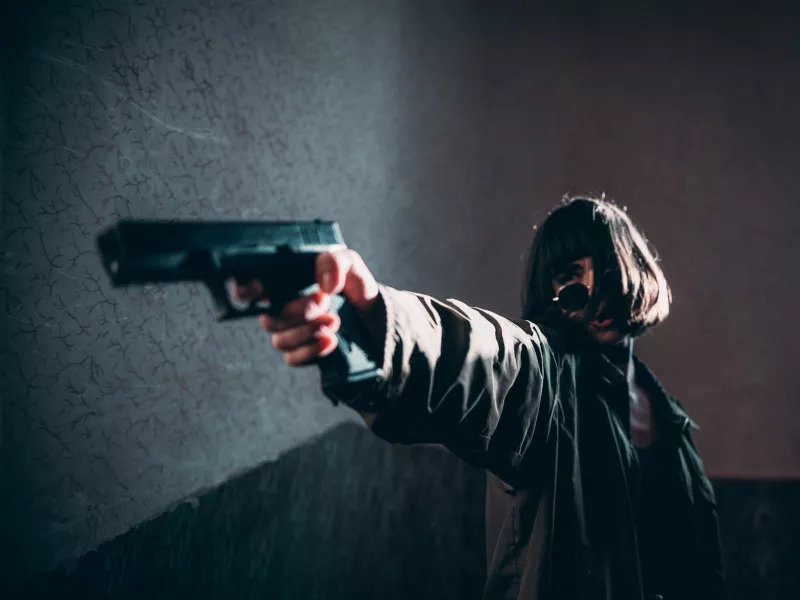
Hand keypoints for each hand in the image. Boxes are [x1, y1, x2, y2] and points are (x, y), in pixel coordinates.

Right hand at [233, 249, 379, 365]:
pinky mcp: (302, 353)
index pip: (245, 290)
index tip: (260, 287)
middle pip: (269, 319)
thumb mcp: (348, 262)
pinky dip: (312, 351)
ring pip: (280, 341)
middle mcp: (280, 310)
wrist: (370, 311)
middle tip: (323, 300)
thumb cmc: (350, 281)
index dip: (243, 290)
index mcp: (280, 284)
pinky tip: (331, 340)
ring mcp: (289, 334)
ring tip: (334, 320)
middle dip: (296, 311)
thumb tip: (326, 285)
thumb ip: (335, 263)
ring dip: (306, 332)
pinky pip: (293, 359)